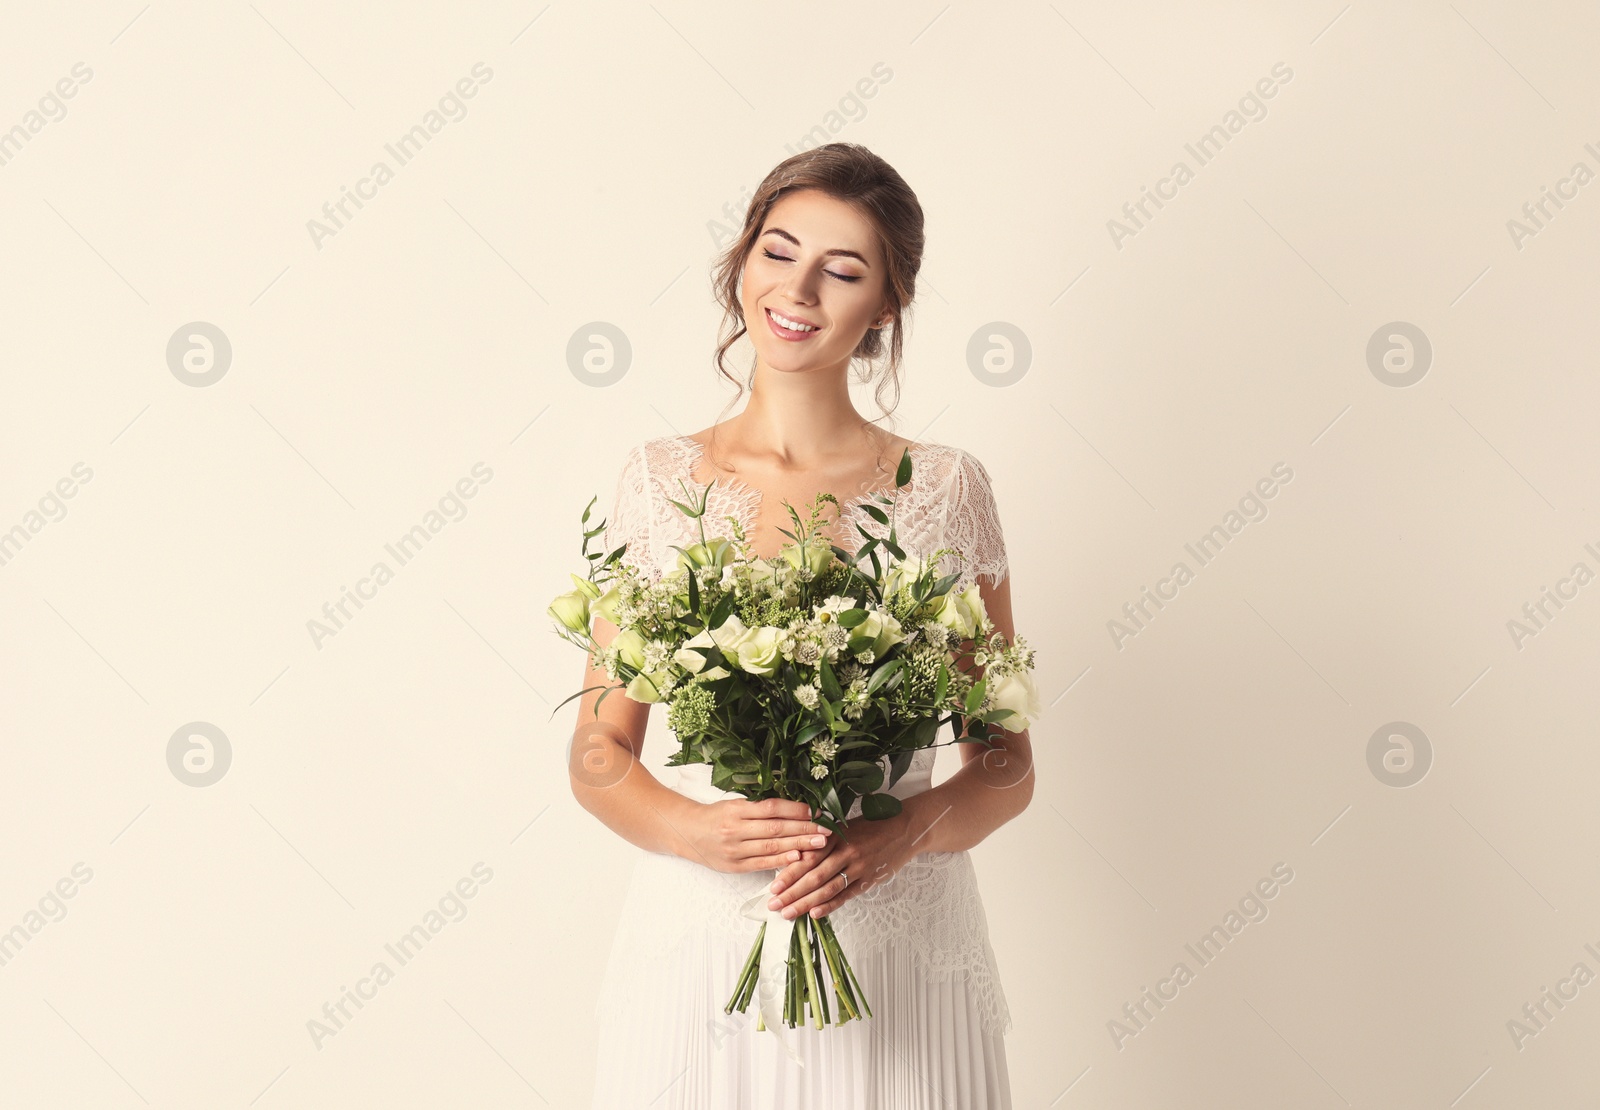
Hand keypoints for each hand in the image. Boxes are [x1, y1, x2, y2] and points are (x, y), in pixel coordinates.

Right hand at [682, 796, 834, 874]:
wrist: (687, 833)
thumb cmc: (715, 816)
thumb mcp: (734, 804)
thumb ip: (759, 807)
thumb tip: (794, 809)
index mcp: (736, 809)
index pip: (772, 808)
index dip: (796, 810)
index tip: (816, 811)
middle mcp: (735, 828)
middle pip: (776, 828)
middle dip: (804, 829)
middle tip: (827, 829)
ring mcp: (735, 849)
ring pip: (771, 846)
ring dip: (798, 845)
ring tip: (820, 844)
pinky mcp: (734, 866)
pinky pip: (761, 863)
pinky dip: (780, 860)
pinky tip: (797, 858)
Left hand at [764, 807, 915, 920]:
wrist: (906, 828)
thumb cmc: (872, 825)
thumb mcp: (845, 825)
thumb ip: (822, 838)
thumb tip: (795, 856)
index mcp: (835, 835)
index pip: (807, 857)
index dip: (788, 873)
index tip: (772, 887)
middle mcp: (846, 851)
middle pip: (813, 876)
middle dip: (791, 893)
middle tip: (774, 905)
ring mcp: (859, 866)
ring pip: (827, 888)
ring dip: (806, 903)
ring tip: (789, 913)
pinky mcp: (870, 879)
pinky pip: (846, 895)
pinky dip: (830, 905)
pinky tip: (815, 914)